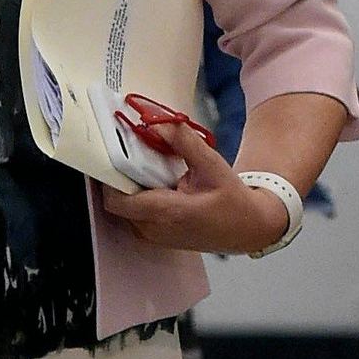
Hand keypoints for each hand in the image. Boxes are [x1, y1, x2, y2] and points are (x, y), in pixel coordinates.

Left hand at [100, 120, 292, 257]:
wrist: (248, 228)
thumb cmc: (232, 200)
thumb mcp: (211, 165)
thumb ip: (183, 142)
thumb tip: (157, 122)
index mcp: (167, 213)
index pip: (117, 200)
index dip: (109, 176)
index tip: (113, 152)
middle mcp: (154, 229)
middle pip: (117, 200)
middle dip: (121, 176)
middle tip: (131, 151)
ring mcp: (152, 236)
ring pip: (123, 207)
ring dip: (130, 185)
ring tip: (146, 164)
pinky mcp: (154, 237)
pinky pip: (134, 214)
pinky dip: (138, 195)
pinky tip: (156, 180)